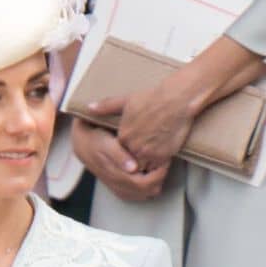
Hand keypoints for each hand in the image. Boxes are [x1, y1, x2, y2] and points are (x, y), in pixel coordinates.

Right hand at [71, 118, 169, 201]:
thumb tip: (133, 168)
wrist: (82, 144)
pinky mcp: (119, 187)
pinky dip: (148, 185)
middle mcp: (119, 186)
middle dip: (160, 177)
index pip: (146, 184)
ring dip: (155, 182)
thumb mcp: (106, 143)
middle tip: (164, 161)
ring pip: (146, 194)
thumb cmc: (96, 139)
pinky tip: (149, 172)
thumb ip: (119, 156)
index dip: (159, 173)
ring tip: (157, 166)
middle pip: (149, 191)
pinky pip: (140, 193)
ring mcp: (119, 188)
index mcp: (117, 176)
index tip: (165, 159)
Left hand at [87, 35, 265, 169]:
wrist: (176, 100)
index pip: (119, 151)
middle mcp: (134, 147)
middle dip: (133, 160)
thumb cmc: (152, 98)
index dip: (124, 150)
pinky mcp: (164, 156)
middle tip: (139, 157)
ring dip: (145, 165)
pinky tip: (160, 160)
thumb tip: (89, 107)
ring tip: (148, 162)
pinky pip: (157, 168)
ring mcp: (149, 153)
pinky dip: (158, 166)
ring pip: (143, 167)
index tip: (130, 148)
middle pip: (130, 161)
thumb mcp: (125, 100)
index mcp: (123, 135)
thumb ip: (106, 107)